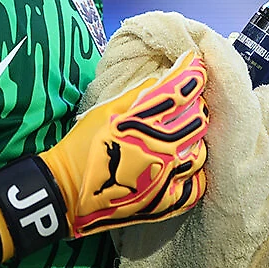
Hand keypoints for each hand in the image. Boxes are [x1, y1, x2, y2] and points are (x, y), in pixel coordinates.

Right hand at [0, 51, 208, 261]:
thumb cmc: (83, 147)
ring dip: (197, 140)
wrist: (67, 192)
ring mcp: (166, 178)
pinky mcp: (164, 202)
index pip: (179, 91)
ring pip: (200, 152)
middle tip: (191, 102)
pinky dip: (195, 173)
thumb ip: (136, 95)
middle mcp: (160, 149)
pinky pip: (195, 186)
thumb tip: (161, 79)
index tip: (196, 64)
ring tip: (186, 136)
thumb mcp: (105, 112)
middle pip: (198, 120)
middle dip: (198, 105)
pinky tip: (186, 166)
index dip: (193, 73)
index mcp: (143, 122)